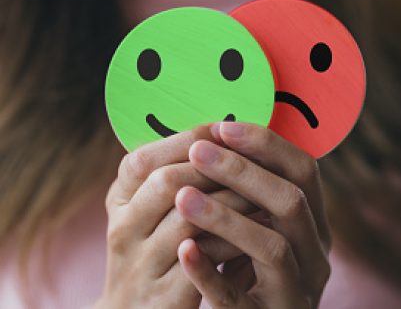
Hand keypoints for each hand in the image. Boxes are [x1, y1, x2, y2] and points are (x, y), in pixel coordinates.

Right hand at [95, 125, 256, 308]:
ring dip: (232, 198)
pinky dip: (235, 235)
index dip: (184, 140)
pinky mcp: (166, 297)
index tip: (221, 129)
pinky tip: (258, 224)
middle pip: (165, 182)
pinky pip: (205, 256)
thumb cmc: (153, 251)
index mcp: (117, 202)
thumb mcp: (148, 211)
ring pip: (188, 217)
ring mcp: (141, 266)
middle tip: (249, 156)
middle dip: (214, 165)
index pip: (141, 160)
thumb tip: (216, 135)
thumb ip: (172, 177)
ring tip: (262, 187)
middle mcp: (123, 231)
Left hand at [176, 122, 331, 308]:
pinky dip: (210, 272)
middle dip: (242, 171)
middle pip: (291, 201)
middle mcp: (316, 254)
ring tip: (182, 196)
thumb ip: (252, 190)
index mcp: (314, 222)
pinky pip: (238, 299)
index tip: (223, 127)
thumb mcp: (262, 225)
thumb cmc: (251, 264)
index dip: (267, 144)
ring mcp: (297, 291)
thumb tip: (215, 133)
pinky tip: (184, 250)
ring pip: (272, 246)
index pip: (304, 169)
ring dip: (225, 217)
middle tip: (197, 151)